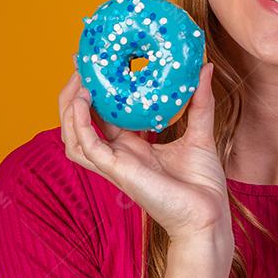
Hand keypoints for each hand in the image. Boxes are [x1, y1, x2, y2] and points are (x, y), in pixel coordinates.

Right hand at [59, 58, 230, 243]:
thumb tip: (204, 68)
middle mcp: (118, 154)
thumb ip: (199, 101)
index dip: (94, 90)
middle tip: (80, 65)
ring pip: (73, 137)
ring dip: (69, 108)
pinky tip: (82, 102)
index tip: (93, 62)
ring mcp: (115, 164)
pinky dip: (79, 124)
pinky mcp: (118, 172)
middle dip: (74, 94)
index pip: (102, 114)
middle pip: (80, 123)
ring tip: (77, 81)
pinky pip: (87, 147)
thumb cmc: (203, 184)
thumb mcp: (200, 132)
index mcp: (132, 146)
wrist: (208, 216)